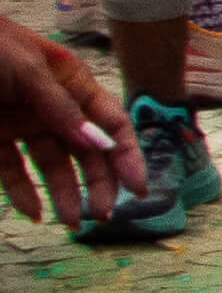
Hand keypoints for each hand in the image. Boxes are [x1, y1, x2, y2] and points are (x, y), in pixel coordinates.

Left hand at [0, 23, 141, 221]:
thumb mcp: (29, 70)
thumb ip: (62, 108)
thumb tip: (99, 144)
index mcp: (73, 83)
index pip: (111, 124)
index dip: (127, 155)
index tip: (137, 188)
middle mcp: (54, 108)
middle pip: (86, 151)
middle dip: (98, 183)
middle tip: (102, 213)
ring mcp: (23, 125)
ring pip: (52, 166)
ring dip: (64, 194)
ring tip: (71, 222)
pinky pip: (13, 171)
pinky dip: (23, 193)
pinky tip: (34, 212)